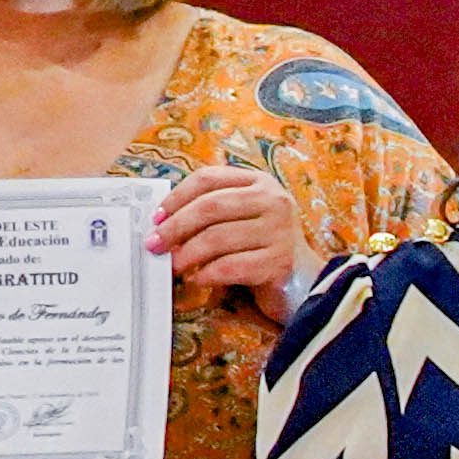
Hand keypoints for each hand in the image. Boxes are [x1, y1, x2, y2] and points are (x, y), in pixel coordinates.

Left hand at [151, 163, 309, 306]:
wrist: (303, 279)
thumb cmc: (262, 246)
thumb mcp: (243, 217)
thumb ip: (212, 211)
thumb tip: (162, 223)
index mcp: (260, 182)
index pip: (208, 178)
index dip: (176, 197)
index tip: (156, 217)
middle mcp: (273, 201)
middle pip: (210, 207)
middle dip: (175, 227)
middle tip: (155, 244)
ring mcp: (280, 231)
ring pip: (218, 238)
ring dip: (188, 254)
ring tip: (173, 265)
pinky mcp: (280, 262)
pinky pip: (231, 266)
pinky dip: (207, 274)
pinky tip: (197, 279)